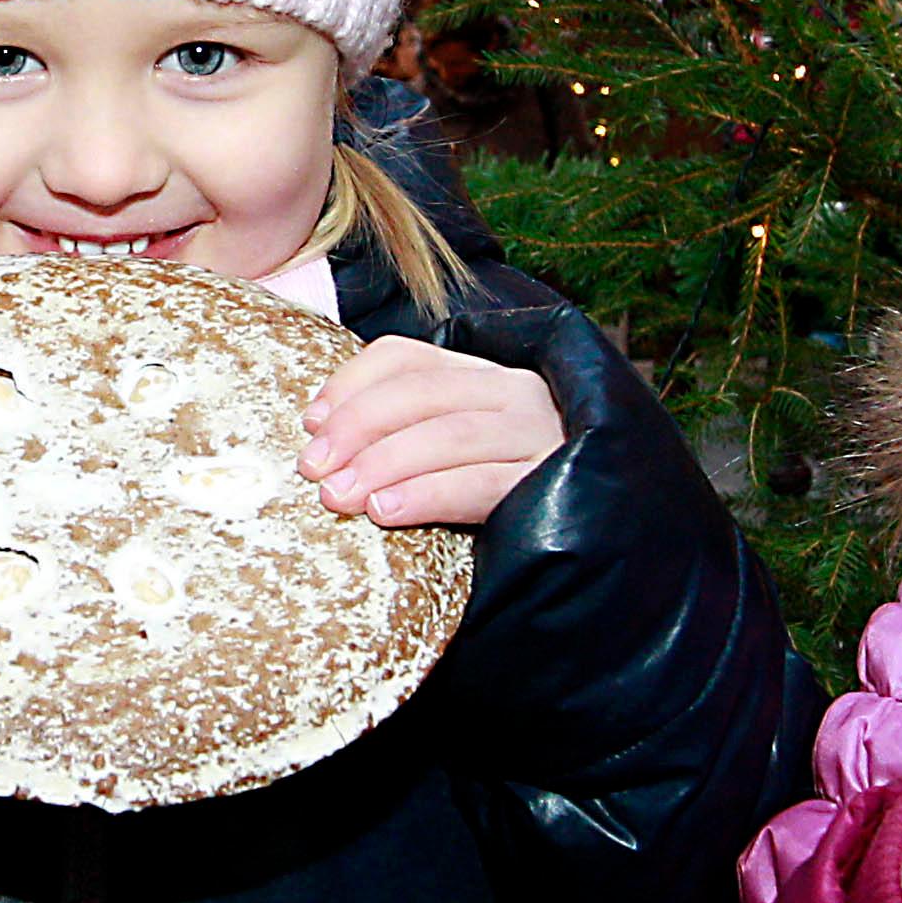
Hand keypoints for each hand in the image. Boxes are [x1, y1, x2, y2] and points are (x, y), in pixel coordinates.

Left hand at [300, 339, 565, 528]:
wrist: (591, 545)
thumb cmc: (501, 499)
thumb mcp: (449, 454)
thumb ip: (402, 433)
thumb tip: (319, 432)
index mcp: (484, 376)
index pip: (406, 357)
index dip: (350, 384)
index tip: (310, 423)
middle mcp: (516, 393)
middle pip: (422, 392)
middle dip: (357, 426)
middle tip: (314, 469)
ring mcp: (540, 436)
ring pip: (449, 434)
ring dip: (383, 462)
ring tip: (339, 495)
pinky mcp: (551, 485)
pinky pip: (481, 483)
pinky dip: (427, 494)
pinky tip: (385, 510)